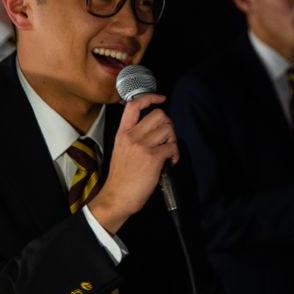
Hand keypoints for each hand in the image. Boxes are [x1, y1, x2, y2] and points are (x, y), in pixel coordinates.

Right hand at [88, 93, 178, 233]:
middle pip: (160, 115)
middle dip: (169, 125)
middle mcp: (132, 135)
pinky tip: (170, 162)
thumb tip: (155, 130)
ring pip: (169, 130)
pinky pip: (172, 147)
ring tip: (169, 153)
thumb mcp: (121, 149)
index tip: (161, 99)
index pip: (134, 104)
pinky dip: (175, 154)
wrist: (118, 196)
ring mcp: (142, 146)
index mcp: (122, 132)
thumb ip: (134, 136)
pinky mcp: (153, 158)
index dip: (150, 97)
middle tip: (167, 139)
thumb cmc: (122, 176)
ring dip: (173, 141)